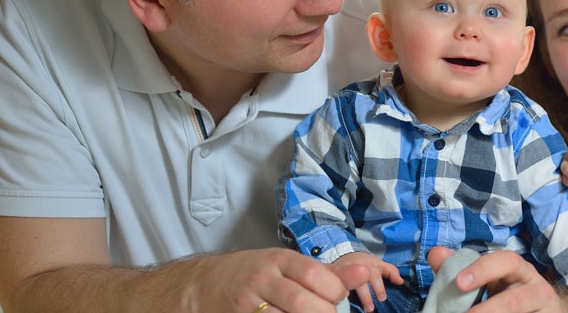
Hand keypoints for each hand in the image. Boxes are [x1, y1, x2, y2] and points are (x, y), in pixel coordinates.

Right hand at [191, 248, 373, 312]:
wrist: (204, 283)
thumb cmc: (254, 273)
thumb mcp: (286, 265)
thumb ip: (325, 272)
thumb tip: (363, 272)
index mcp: (280, 259)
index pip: (314, 274)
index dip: (335, 289)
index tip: (339, 297)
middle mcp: (263, 277)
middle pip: (303, 301)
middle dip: (324, 312)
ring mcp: (249, 301)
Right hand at [332, 251, 403, 311]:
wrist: (346, 255)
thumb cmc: (365, 262)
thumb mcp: (380, 264)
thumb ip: (391, 272)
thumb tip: (400, 282)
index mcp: (370, 266)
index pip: (375, 276)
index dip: (378, 287)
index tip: (382, 298)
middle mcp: (358, 268)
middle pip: (362, 281)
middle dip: (366, 296)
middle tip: (371, 308)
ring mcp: (346, 272)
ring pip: (349, 283)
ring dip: (353, 296)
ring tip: (358, 308)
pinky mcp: (336, 275)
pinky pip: (337, 282)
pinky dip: (340, 289)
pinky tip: (343, 298)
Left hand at [427, 247, 564, 312]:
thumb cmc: (510, 295)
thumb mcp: (489, 282)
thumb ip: (461, 269)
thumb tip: (436, 254)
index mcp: (520, 271)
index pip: (506, 261)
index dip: (483, 270)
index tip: (459, 282)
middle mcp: (537, 289)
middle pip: (514, 301)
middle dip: (488, 311)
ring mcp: (545, 311)